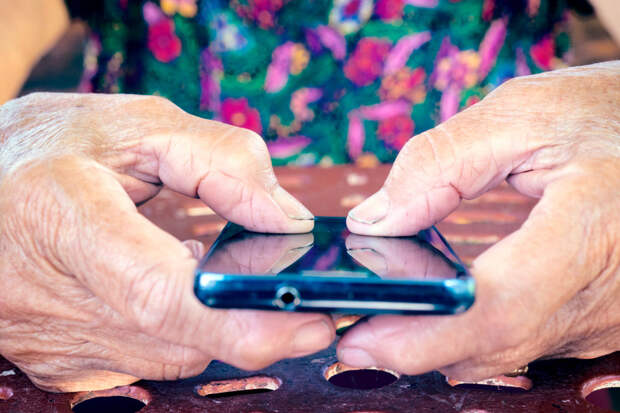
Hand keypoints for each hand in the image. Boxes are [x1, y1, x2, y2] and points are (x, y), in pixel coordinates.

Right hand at [0, 93, 333, 391]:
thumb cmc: (49, 147)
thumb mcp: (134, 125)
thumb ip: (221, 161)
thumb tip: (285, 219)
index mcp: (60, 217)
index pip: (159, 293)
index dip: (242, 318)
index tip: (311, 320)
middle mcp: (47, 297)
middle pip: (181, 338)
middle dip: (257, 325)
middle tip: (302, 298)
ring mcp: (52, 340)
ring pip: (174, 356)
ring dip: (222, 325)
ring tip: (238, 280)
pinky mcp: (61, 361)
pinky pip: (149, 359)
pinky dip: (186, 331)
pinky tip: (188, 293)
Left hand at [340, 62, 619, 380]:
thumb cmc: (603, 117)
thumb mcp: (522, 116)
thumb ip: (441, 164)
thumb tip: (374, 220)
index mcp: (593, 228)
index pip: (499, 307)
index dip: (423, 334)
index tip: (360, 340)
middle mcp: (608, 290)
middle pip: (496, 343)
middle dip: (416, 347)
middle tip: (355, 337)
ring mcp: (608, 315)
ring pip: (509, 353)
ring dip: (441, 346)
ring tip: (386, 325)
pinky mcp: (600, 320)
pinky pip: (528, 342)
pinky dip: (474, 337)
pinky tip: (440, 319)